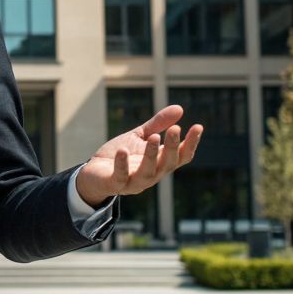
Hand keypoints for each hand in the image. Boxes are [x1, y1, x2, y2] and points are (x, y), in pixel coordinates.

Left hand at [75, 104, 201, 208]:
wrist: (94, 172)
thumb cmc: (122, 154)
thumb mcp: (140, 136)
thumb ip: (158, 125)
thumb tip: (180, 108)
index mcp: (160, 163)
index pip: (181, 156)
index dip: (191, 143)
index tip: (198, 126)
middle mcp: (152, 175)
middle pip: (167, 163)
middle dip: (172, 146)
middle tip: (175, 128)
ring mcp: (134, 182)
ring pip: (148, 172)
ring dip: (151, 155)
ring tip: (153, 137)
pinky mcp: (115, 184)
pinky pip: (121, 177)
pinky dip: (122, 165)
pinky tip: (123, 151)